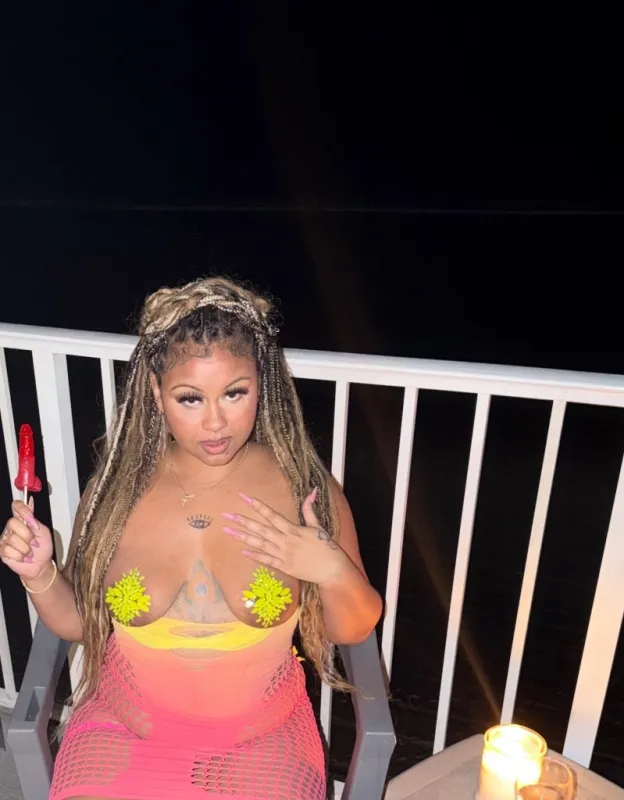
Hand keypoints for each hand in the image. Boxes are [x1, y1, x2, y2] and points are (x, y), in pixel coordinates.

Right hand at [0, 499, 53, 579]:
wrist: (40, 564)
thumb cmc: (42, 548)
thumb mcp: (43, 531)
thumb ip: (34, 519)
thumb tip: (30, 501)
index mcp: (23, 520)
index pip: (16, 506)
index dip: (22, 510)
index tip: (31, 520)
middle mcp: (12, 527)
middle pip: (13, 522)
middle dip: (27, 535)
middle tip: (34, 542)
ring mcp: (5, 538)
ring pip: (12, 538)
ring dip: (25, 548)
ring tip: (29, 552)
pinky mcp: (2, 550)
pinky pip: (7, 550)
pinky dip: (20, 556)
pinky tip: (23, 557)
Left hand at [223, 489, 347, 586]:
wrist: (332, 570)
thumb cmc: (327, 547)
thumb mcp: (318, 526)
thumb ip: (310, 510)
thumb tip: (311, 491)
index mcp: (293, 530)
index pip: (271, 515)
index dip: (257, 506)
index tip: (244, 498)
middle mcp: (285, 541)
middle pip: (261, 529)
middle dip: (243, 521)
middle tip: (227, 515)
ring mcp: (283, 555)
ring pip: (260, 544)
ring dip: (244, 537)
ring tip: (229, 531)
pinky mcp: (284, 567)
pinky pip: (267, 560)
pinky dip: (255, 555)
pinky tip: (243, 550)